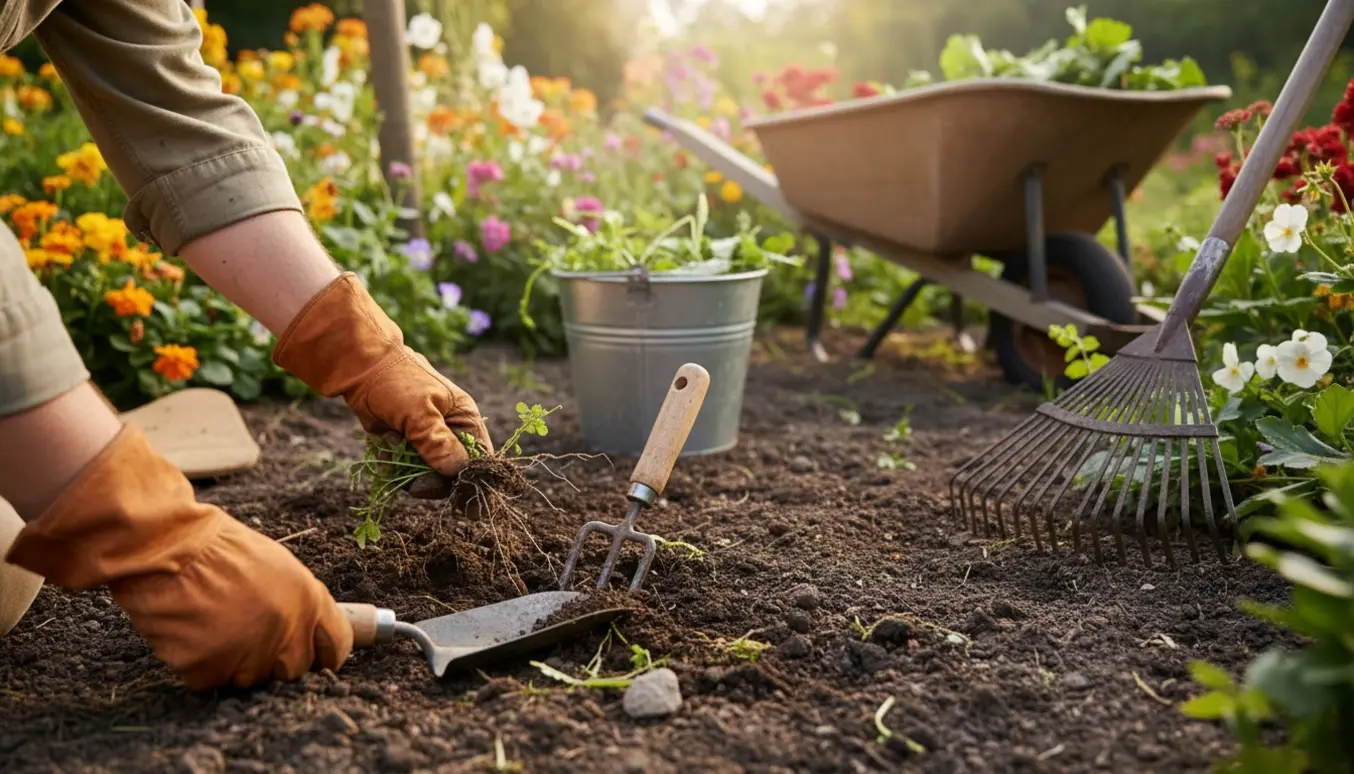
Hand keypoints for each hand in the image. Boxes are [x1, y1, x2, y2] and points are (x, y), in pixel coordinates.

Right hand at [4, 424, 351, 689]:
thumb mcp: (278, 565)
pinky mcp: (209, 671)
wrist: (169, 549)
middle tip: (252, 637)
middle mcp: (285, 632)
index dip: (326, 653)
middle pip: (295, 671)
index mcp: (309, 601)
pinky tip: (193, 632)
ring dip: (237, 662)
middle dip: (278, 661)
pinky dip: (203, 664)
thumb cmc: (220, 549)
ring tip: (215, 624)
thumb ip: (299, 603)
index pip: (337, 646)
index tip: (317, 656)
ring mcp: (248, 655)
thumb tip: (308, 632)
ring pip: (251, 679)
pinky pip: (213, 680)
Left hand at [272, 273, 493, 483]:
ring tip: (392, 440)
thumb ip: (438, 443)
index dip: (471, 480)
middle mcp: (450, 433)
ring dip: (405, 467)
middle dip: (430, 478)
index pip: (480, 460)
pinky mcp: (404, 447)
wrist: (360, 368)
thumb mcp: (420, 412)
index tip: (455, 495)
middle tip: (414, 479)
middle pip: (450, 474)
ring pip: (424, 476)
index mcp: (465, 420)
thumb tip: (458, 472)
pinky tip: (383, 442)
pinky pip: (402, 471)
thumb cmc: (397, 382)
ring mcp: (426, 442)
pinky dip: (390, 463)